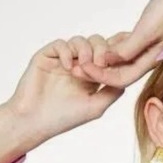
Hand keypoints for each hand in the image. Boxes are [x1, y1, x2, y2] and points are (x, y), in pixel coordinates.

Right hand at [4, 33, 127, 142]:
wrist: (34, 121)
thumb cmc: (63, 119)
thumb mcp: (95, 107)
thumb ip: (112, 92)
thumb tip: (128, 78)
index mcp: (92, 77)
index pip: (107, 57)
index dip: (117, 51)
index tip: (126, 49)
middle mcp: (78, 66)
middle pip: (97, 43)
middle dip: (103, 49)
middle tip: (102, 62)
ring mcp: (62, 60)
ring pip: (80, 41)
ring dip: (86, 50)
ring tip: (84, 65)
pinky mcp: (47, 56)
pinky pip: (60, 44)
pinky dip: (67, 51)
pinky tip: (68, 66)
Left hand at [77, 0, 162, 88]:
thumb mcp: (149, 29)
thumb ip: (128, 48)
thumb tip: (108, 61)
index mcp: (151, 59)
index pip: (121, 78)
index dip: (100, 76)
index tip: (81, 68)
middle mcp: (150, 56)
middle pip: (120, 71)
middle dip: (98, 70)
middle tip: (76, 64)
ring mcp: (151, 45)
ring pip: (123, 59)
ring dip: (105, 59)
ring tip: (86, 54)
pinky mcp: (151, 32)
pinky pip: (128, 46)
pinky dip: (115, 46)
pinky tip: (105, 42)